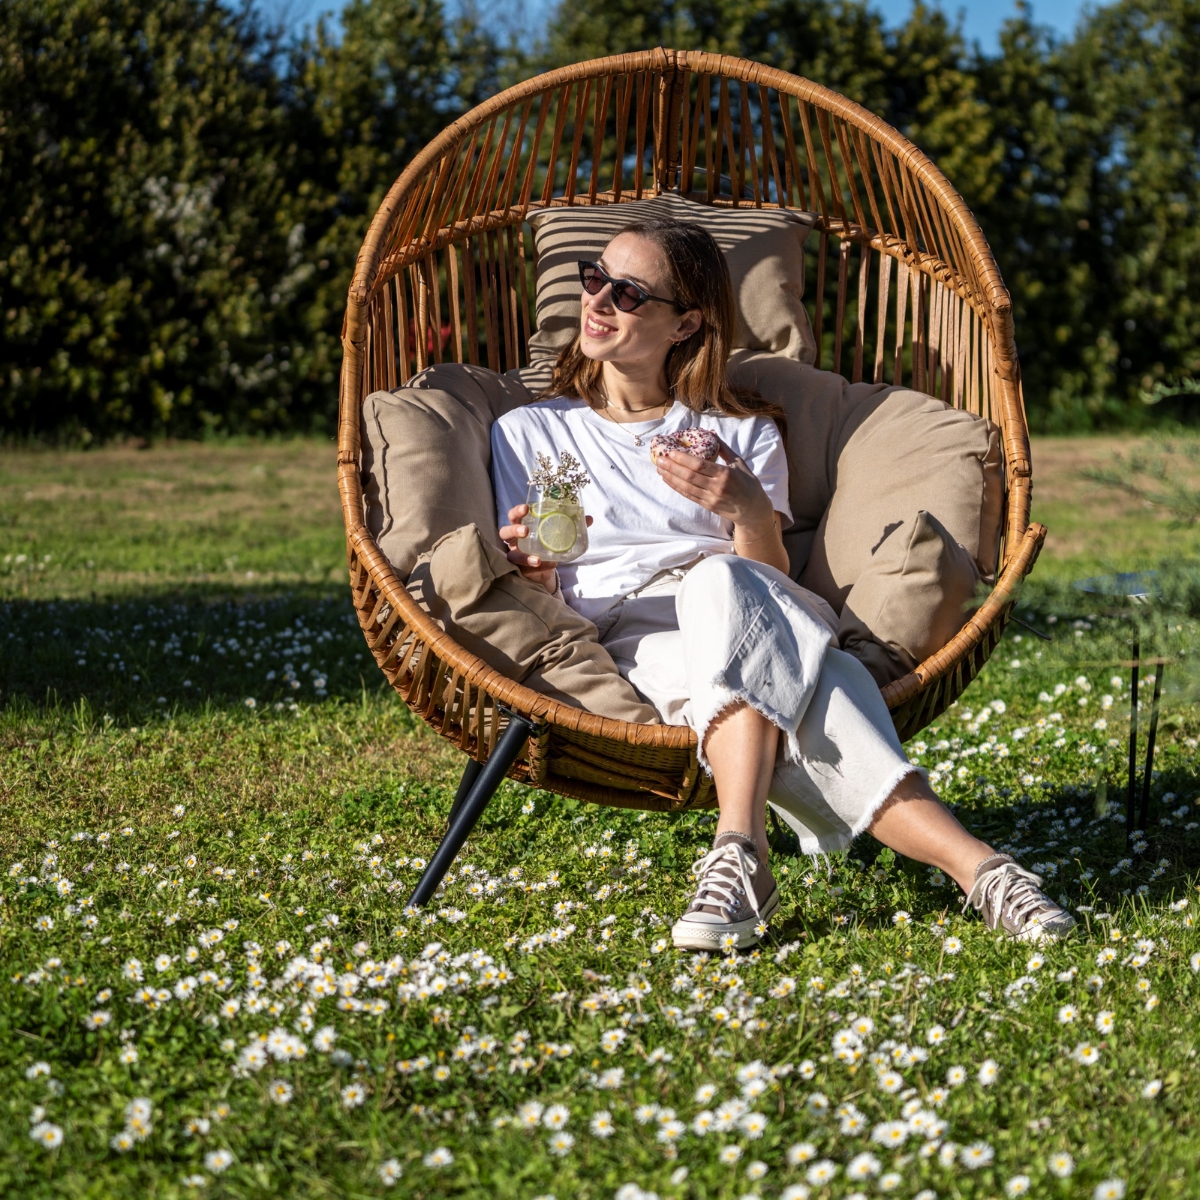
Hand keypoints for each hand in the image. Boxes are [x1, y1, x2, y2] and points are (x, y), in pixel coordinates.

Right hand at [499, 503, 592, 593]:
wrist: (546, 569)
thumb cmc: (548, 546)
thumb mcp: (558, 535)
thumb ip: (571, 526)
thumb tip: (589, 518)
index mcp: (522, 526)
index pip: (514, 516)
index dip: (517, 511)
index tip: (526, 508)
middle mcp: (514, 541)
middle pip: (505, 532)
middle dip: (514, 529)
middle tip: (525, 530)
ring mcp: (515, 557)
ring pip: (510, 556)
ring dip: (522, 556)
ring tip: (536, 559)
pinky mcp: (519, 571)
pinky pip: (525, 571)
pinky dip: (537, 570)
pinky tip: (549, 566)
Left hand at [655, 440, 774, 535]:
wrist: (753, 510)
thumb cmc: (748, 483)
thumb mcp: (739, 463)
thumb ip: (724, 449)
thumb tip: (711, 434)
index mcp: (725, 474)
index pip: (699, 465)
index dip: (683, 459)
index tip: (671, 452)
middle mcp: (717, 487)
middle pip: (689, 476)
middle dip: (672, 468)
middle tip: (659, 459)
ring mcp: (711, 498)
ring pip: (686, 487)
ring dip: (671, 478)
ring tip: (660, 469)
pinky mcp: (707, 506)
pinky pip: (689, 495)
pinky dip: (677, 487)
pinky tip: (669, 480)